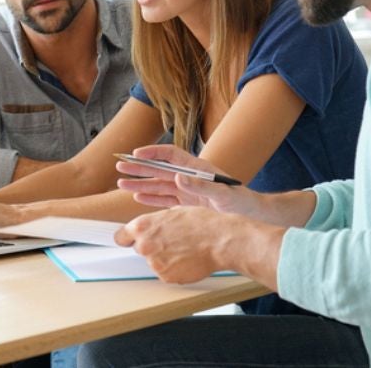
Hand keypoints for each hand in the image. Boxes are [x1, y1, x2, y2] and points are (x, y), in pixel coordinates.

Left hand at [114, 207, 226, 283]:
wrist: (220, 240)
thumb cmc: (201, 223)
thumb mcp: (172, 213)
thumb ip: (154, 223)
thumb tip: (149, 228)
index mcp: (143, 226)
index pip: (120, 237)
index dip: (128, 238)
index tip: (129, 241)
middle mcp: (145, 245)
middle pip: (140, 249)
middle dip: (152, 247)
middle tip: (171, 242)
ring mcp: (155, 263)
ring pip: (154, 262)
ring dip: (165, 258)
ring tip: (184, 250)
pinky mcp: (167, 277)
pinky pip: (166, 273)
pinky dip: (175, 269)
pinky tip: (188, 260)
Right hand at [115, 144, 264, 216]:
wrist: (250, 216)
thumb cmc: (241, 202)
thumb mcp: (223, 194)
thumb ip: (201, 186)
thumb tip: (178, 178)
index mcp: (197, 168)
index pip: (171, 155)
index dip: (153, 153)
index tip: (137, 154)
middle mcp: (189, 177)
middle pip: (159, 169)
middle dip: (139, 168)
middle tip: (120, 165)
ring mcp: (187, 190)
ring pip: (158, 185)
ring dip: (140, 184)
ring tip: (121, 183)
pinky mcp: (187, 204)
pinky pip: (165, 200)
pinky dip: (151, 199)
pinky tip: (138, 197)